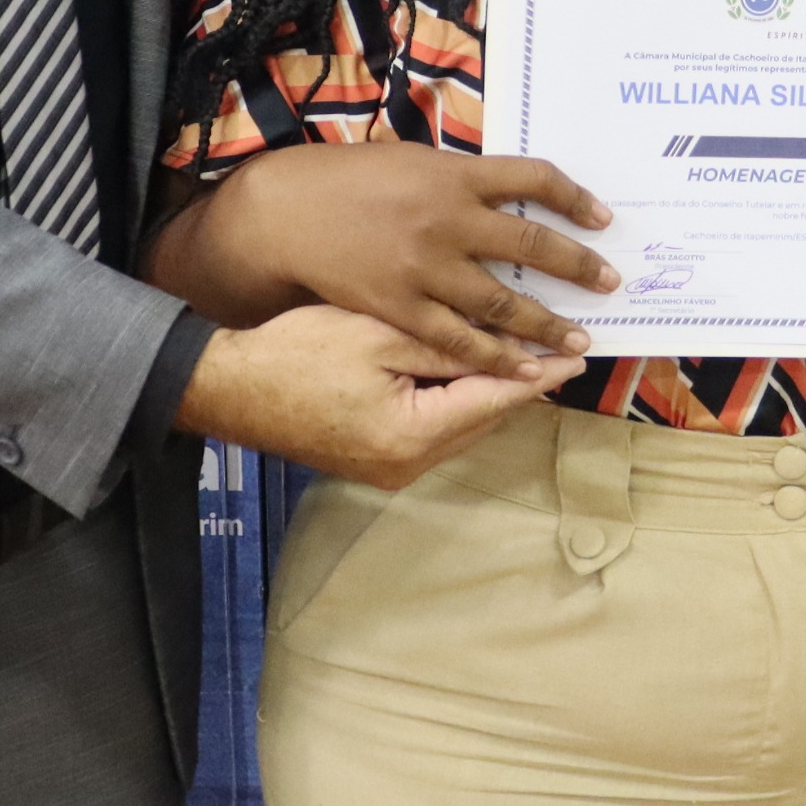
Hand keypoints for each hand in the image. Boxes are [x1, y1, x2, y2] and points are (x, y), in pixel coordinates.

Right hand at [159, 138, 620, 373]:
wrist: (283, 216)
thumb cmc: (346, 183)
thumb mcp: (410, 163)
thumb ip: (460, 185)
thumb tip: (514, 200)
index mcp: (452, 177)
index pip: (532, 182)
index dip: (573, 202)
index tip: (602, 219)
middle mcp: (446, 222)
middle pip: (528, 251)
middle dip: (575, 268)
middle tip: (609, 283)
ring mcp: (423, 272)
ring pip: (500, 308)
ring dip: (545, 325)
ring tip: (578, 339)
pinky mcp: (399, 310)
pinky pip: (457, 343)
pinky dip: (494, 358)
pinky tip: (521, 370)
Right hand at [171, 302, 576, 490]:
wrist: (230, 389)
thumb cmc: (296, 353)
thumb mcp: (379, 334)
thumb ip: (448, 344)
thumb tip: (508, 346)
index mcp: (410, 435)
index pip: (493, 400)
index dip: (537, 373)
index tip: (575, 354)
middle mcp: (406, 465)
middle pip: (481, 419)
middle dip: (518, 383)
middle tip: (557, 347)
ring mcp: (389, 471)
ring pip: (459, 426)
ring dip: (487, 392)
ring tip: (523, 355)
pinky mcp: (375, 463)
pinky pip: (433, 431)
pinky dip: (454, 402)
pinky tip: (466, 372)